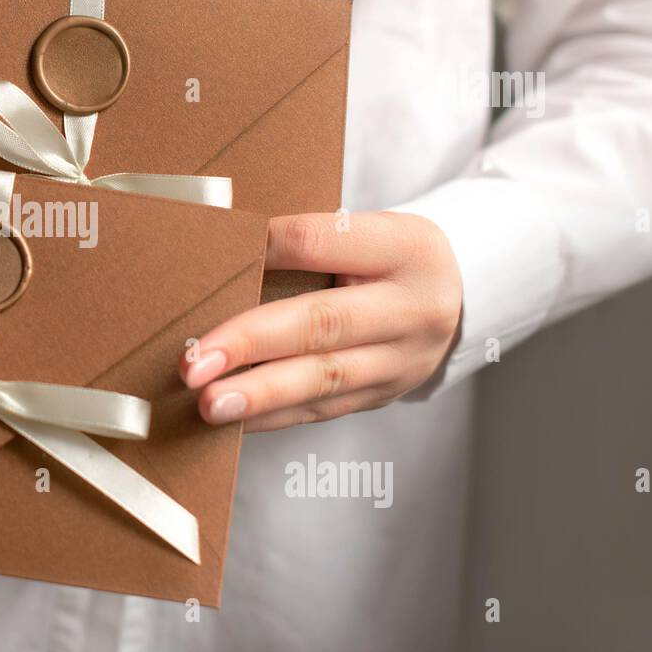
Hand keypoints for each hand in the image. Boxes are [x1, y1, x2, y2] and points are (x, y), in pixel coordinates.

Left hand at [180, 212, 461, 430]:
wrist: (458, 298)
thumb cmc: (389, 256)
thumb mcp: (367, 231)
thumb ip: (305, 243)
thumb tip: (222, 263)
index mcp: (405, 248)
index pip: (320, 242)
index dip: (263, 249)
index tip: (213, 258)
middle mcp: (411, 308)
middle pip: (322, 324)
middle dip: (250, 344)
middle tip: (194, 363)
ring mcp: (402, 360)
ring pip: (323, 379)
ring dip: (258, 394)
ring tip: (209, 404)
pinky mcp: (383, 395)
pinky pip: (322, 410)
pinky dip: (272, 415)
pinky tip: (232, 420)